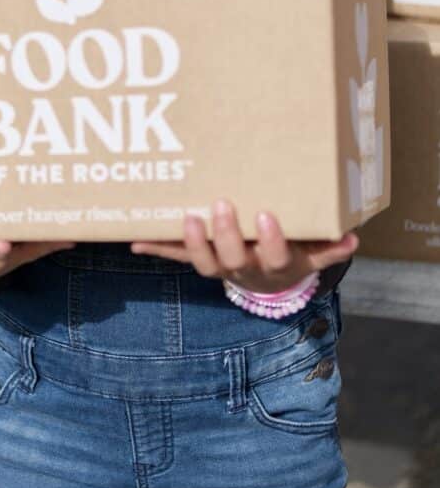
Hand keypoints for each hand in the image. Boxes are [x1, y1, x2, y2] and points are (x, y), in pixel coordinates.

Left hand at [130, 199, 357, 293]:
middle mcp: (244, 269)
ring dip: (192, 242)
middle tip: (222, 204)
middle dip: (226, 234)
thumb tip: (352, 238)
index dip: (270, 240)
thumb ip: (329, 247)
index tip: (267, 215)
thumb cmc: (290, 256)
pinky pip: (175, 257)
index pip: (274, 256)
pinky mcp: (199, 260)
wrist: (267, 282)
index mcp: (274, 265)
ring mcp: (220, 266)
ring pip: (204, 262)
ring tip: (187, 217)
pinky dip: (155, 248)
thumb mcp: (312, 254)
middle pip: (232, 259)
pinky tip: (134, 238)